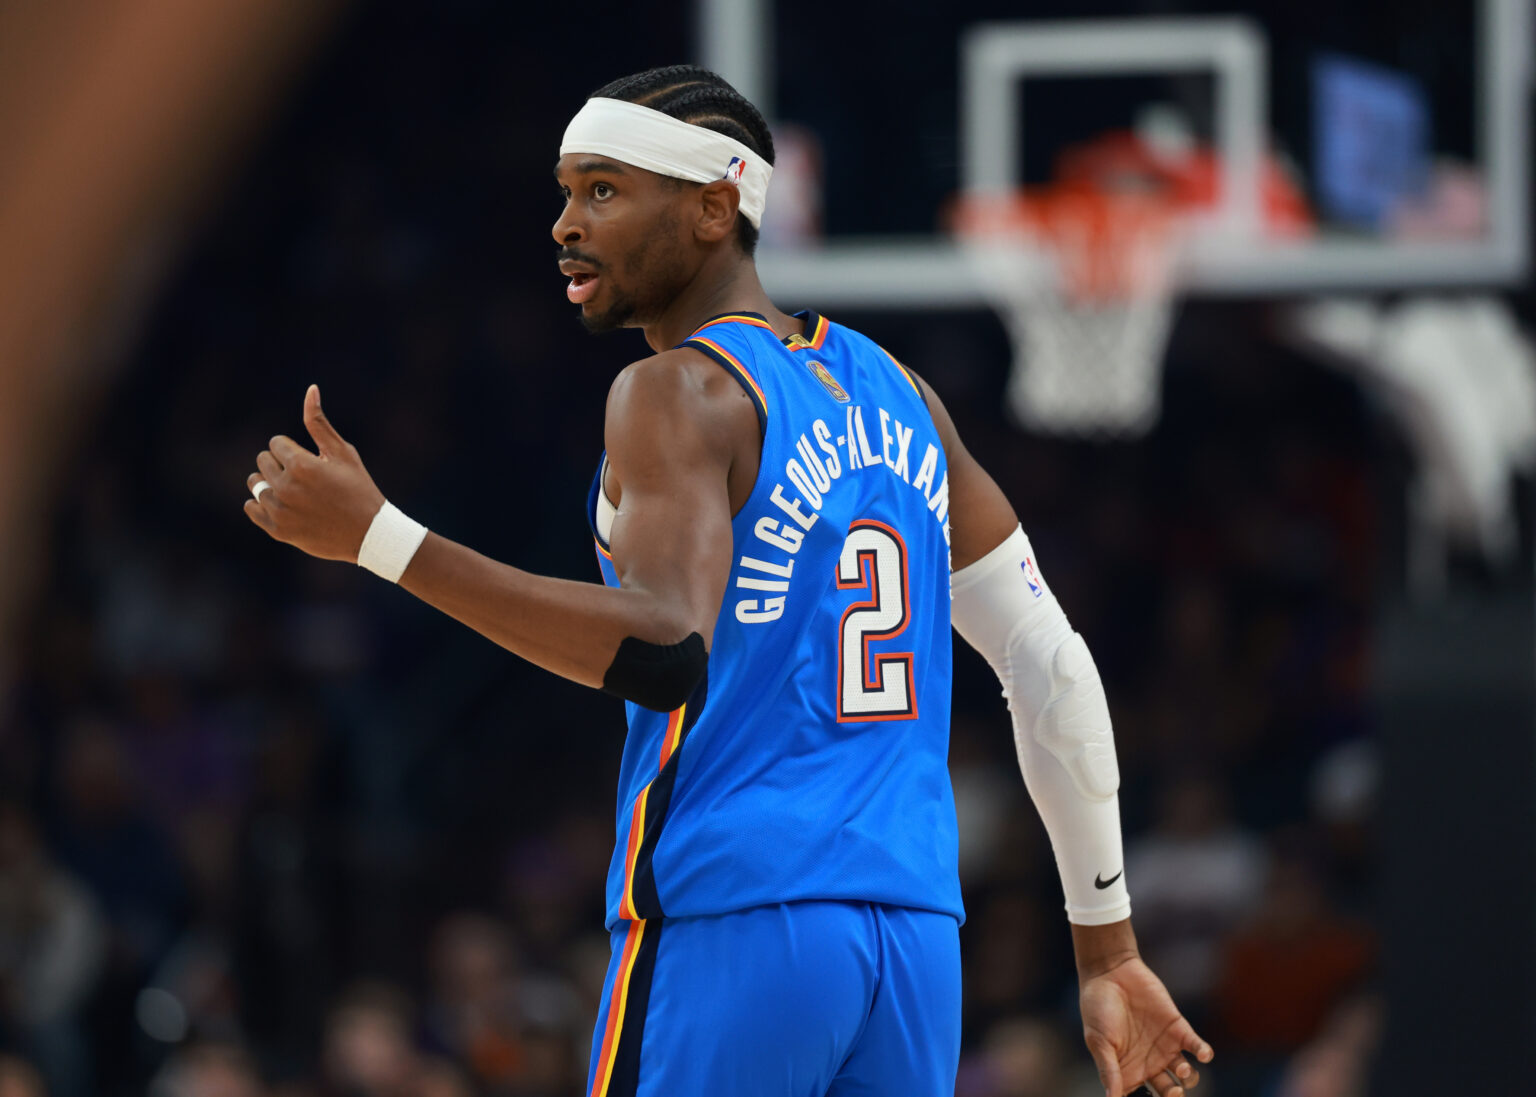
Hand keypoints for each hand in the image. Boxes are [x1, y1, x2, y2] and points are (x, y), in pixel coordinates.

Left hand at [244, 385, 385, 561]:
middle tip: (305, 478)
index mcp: (301, 464)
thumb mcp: (343, 453)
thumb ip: (319, 423)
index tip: (312, 462)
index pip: (275, 444)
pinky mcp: (277, 529)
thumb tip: (310, 389)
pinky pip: (251, 508)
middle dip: (281, 464)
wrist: (369, 534)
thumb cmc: (359, 489)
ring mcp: (280, 510)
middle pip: (262, 461)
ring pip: (255, 484)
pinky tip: (283, 505)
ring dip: (270, 484)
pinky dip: (262, 505)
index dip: (294, 450)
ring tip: (294, 492)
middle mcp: (286, 487)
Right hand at [1079, 954, 1212, 1096]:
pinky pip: (1197, 1047)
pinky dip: (1203, 1052)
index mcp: (1127, 1071)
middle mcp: (1148, 1063)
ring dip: (1189, 1077)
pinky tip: (1203, 1054)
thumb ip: (1109, 1070)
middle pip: (1168, 1091)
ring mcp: (1165, 1046)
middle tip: (1173, 1091)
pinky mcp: (1178, 1028)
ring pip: (1186, 1074)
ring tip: (1181, 1068)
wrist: (1110, 972)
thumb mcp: (1098, 1041)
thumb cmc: (1097, 1007)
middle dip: (1174, 1096)